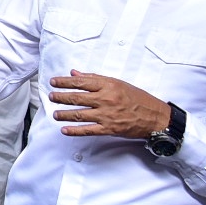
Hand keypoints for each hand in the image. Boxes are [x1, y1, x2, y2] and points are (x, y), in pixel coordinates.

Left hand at [47, 69, 169, 137]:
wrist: (154, 116)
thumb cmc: (137, 98)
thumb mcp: (117, 83)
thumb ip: (95, 78)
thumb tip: (74, 73)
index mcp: (108, 85)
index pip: (80, 82)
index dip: (64, 82)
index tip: (54, 81)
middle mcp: (105, 99)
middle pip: (77, 97)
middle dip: (61, 97)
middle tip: (51, 96)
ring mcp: (106, 115)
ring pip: (80, 114)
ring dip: (64, 114)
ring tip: (55, 114)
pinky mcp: (109, 129)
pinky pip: (88, 130)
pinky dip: (75, 131)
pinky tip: (64, 130)